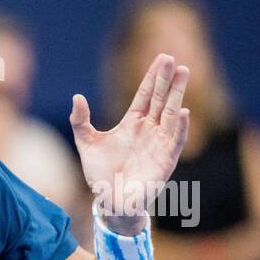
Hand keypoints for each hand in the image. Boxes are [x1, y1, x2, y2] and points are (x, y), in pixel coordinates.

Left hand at [71, 53, 190, 226]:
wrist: (110, 200)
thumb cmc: (100, 173)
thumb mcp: (87, 143)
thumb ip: (80, 121)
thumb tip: (77, 97)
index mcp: (133, 122)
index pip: (145, 94)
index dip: (152, 77)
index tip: (161, 58)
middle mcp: (149, 129)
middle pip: (160, 98)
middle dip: (166, 79)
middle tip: (171, 59)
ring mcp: (159, 142)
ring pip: (169, 113)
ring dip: (177, 94)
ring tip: (183, 73)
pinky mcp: (166, 159)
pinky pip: (174, 140)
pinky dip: (179, 126)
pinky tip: (182, 111)